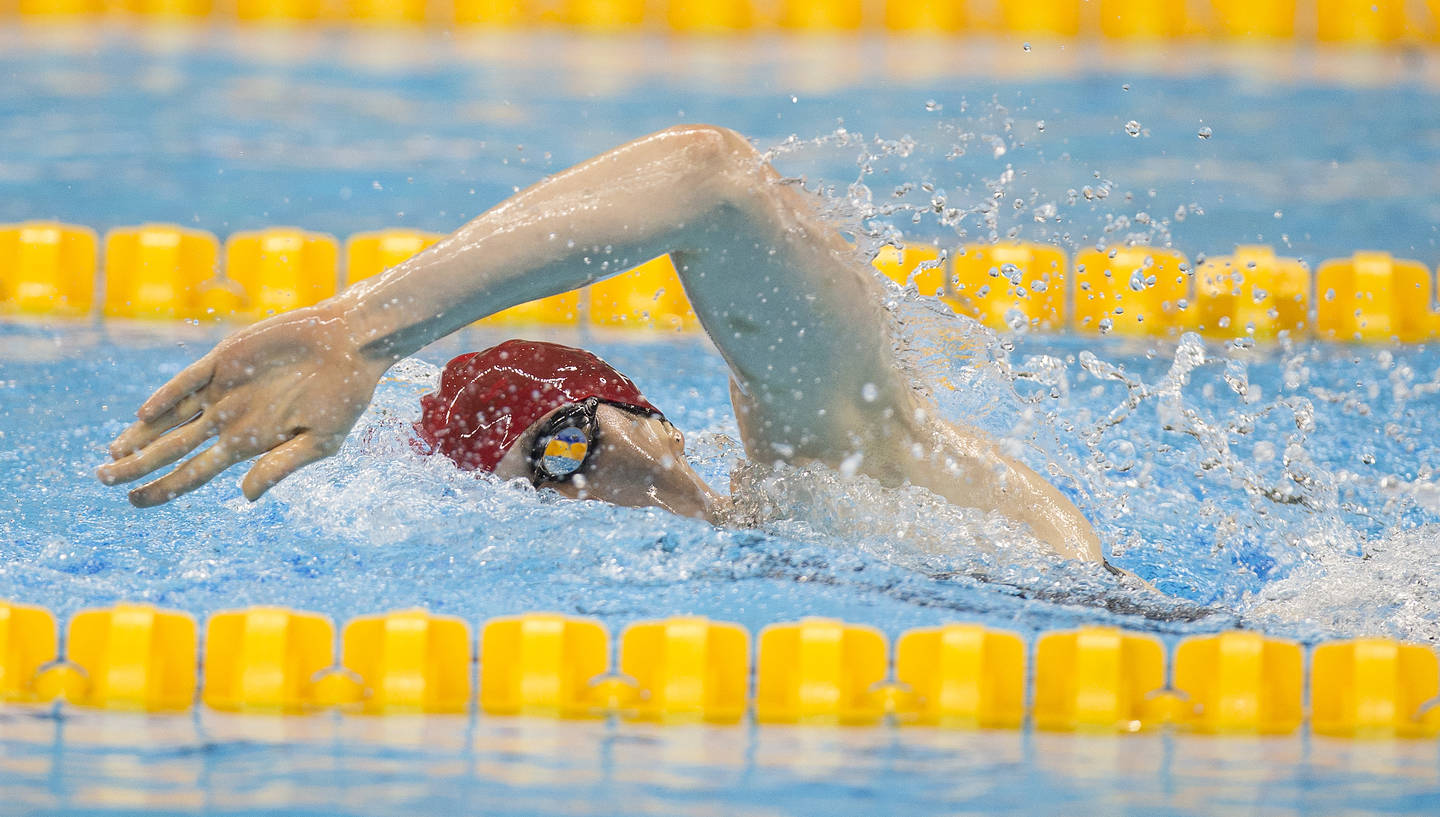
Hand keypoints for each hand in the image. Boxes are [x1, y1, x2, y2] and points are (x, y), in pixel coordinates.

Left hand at [98, 304, 390, 506]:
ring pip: (171, 416)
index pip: (195, 472)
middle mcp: (229, 417)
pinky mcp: (226, 357)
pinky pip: (189, 379)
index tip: (134, 501)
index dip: (164, 488)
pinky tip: (145, 413)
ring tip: (111, 453)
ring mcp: (224, 388)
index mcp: (248, 442)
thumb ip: (280, 467)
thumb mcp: (321, 442)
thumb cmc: (344, 397)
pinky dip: (167, 395)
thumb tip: (244, 496)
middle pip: (172, 447)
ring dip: (141, 434)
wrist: (351, 345)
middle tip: (102, 479)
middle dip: (136, 465)